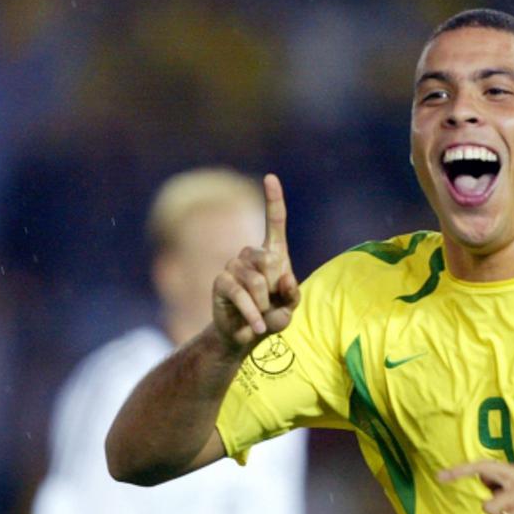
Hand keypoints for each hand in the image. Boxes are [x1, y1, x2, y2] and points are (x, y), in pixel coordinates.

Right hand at [212, 174, 300, 351]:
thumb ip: (293, 294)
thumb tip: (285, 277)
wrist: (246, 336)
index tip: (270, 178)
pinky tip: (257, 327)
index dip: (273, 199)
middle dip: (275, 289)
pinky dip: (252, 313)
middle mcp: (250, 255)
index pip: (274, 222)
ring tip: (262, 317)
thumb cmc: (271, 316)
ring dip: (264, 305)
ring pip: (256, 281)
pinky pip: (241, 294)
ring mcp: (233, 266)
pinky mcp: (221, 282)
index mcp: (272, 254)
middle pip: (269, 260)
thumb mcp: (289, 308)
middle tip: (272, 306)